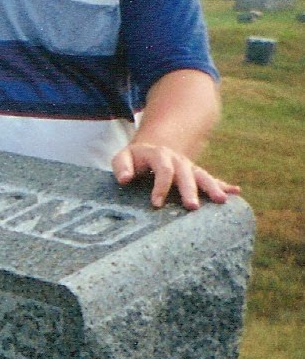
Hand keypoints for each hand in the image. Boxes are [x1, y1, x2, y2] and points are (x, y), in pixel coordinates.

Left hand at [111, 142, 239, 209]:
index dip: (160, 186)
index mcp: (159, 155)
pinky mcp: (196, 174)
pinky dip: (224, 185)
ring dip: (212, 188)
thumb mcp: (123, 157)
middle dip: (190, 190)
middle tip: (192, 207)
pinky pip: (212, 179)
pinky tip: (236, 192)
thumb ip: (121, 166)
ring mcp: (189, 167)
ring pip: (202, 176)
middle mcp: (177, 160)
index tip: (156, 204)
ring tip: (221, 201)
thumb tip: (124, 179)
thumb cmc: (133, 160)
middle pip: (186, 174)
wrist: (150, 150)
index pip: (163, 169)